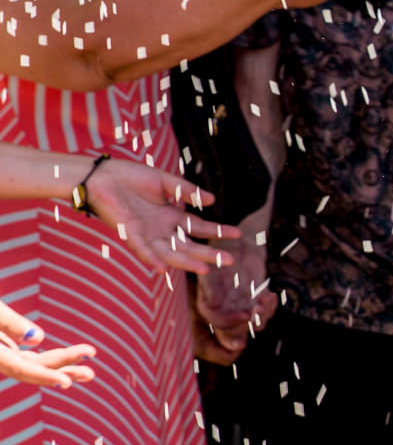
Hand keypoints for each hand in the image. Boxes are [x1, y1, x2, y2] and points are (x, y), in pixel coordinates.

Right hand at [0, 296, 93, 388]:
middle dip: (60, 369)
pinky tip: (68, 357)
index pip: (20, 368)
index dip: (44, 376)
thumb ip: (8, 322)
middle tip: (91, 374)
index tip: (67, 383)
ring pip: (31, 363)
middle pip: (31, 368)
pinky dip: (46, 357)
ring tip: (88, 370)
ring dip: (59, 364)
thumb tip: (39, 339)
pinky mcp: (2, 345)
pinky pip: (25, 356)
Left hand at [83, 158, 239, 274]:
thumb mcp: (164, 181)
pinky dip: (153, 259)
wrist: (102, 176)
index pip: (199, 228)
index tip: (237, 234)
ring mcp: (147, 234)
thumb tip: (212, 201)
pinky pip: (143, 251)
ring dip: (187, 262)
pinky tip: (163, 269)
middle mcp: (161, 229)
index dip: (217, 231)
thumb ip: (186, 191)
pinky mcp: (130, 234)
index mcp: (170, 216)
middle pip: (189, 246)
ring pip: (171, 253)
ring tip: (207, 269)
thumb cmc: (130, 176)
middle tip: (229, 261)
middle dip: (209, 254)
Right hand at [195, 244, 273, 355]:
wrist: (240, 240)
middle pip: (233, 331)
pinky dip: (269, 307)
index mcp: (207, 304)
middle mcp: (223, 309)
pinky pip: (262, 310)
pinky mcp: (255, 299)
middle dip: (245, 329)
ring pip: (251, 323)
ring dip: (260, 317)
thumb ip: (210, 285)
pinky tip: (270, 295)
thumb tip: (212, 305)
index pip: (216, 324)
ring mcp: (240, 305)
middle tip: (256, 319)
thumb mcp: (213, 263)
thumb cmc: (221, 250)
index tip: (244, 321)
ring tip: (264, 303)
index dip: (230, 326)